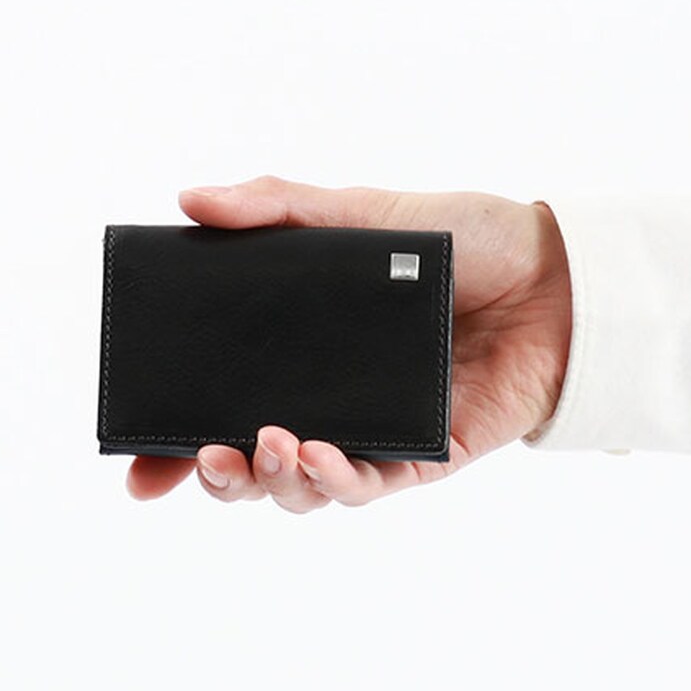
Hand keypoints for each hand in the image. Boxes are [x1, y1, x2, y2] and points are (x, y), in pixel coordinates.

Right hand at [126, 176, 571, 512]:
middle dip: (217, 477)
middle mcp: (332, 401)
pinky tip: (316, 456)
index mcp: (306, 355)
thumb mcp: (362, 211)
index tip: (135, 463)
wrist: (555, 272)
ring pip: (305, 490)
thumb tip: (193, 200)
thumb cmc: (463, 241)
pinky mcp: (424, 454)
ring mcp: (375, 433)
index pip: (226, 407)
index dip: (175, 445)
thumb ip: (279, 208)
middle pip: (256, 466)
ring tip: (264, 446)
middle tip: (200, 458)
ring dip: (272, 481)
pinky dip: (337, 481)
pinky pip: (371, 486)